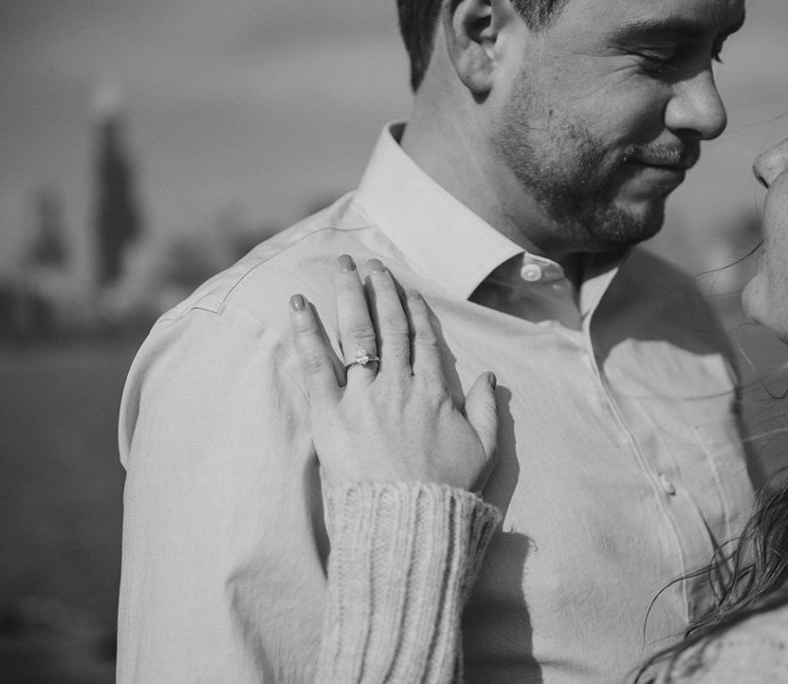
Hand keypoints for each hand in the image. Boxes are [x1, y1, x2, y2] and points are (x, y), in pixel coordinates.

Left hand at [289, 256, 498, 491]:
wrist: (408, 522)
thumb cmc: (447, 491)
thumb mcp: (483, 450)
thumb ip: (487, 409)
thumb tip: (489, 376)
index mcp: (434, 391)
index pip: (423, 338)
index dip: (414, 310)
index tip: (405, 289)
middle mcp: (398, 384)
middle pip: (388, 326)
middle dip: (379, 290)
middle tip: (369, 264)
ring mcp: (363, 397)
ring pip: (356, 334)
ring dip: (348, 296)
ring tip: (341, 268)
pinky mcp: (330, 415)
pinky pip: (316, 364)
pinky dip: (306, 331)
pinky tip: (298, 304)